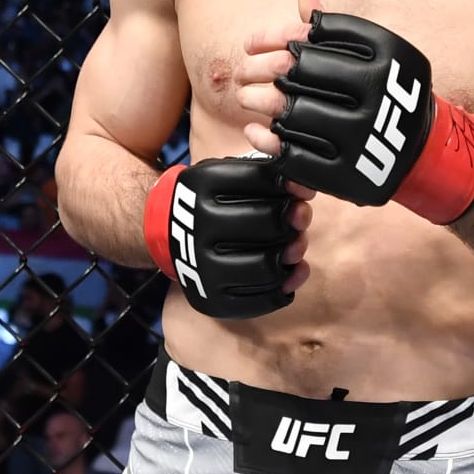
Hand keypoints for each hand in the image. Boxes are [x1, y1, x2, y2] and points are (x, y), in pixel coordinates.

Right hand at [142, 153, 311, 319]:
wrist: (167, 233)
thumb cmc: (212, 199)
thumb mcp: (229, 173)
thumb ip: (270, 174)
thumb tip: (306, 190)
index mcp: (202, 185)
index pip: (263, 182)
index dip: (290, 189)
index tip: (298, 194)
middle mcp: (197, 226)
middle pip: (269, 224)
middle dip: (293, 223)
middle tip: (296, 223)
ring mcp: (201, 267)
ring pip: (268, 266)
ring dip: (292, 256)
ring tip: (292, 249)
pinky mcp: (211, 300)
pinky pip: (263, 300)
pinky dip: (285, 287)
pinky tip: (284, 273)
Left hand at [246, 0, 473, 224]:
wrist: (420, 149)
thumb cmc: (385, 90)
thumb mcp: (373, 55)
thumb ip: (337, 30)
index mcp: (384, 55)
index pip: (314, 36)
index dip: (274, 36)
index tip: (251, 43)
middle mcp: (377, 92)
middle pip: (300, 72)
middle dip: (262, 69)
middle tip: (243, 72)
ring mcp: (363, 135)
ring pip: (294, 113)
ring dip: (259, 102)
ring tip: (245, 97)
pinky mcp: (348, 173)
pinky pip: (296, 155)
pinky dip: (269, 142)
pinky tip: (255, 131)